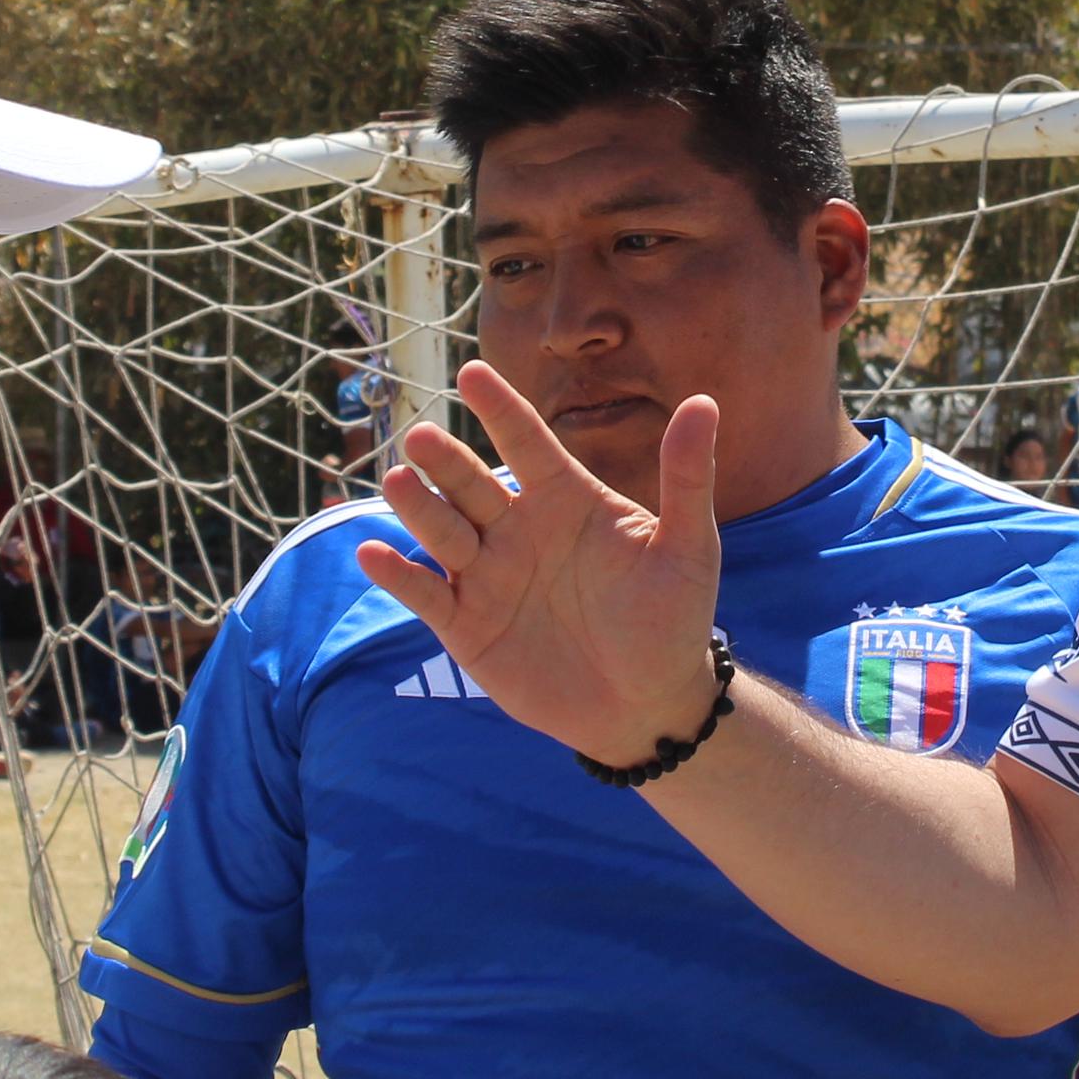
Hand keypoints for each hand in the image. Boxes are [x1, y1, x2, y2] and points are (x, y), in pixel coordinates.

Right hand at [361, 360, 726, 767]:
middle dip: (446, 461)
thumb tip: (706, 402)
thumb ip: (687, 477)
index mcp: (565, 500)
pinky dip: (397, 577)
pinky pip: (427, 595)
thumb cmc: (672, 620)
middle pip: (472, 484)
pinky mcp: (467, 626)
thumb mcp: (688, 548)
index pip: (527, 443)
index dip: (500, 409)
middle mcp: (518, 529)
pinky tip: (373, 554)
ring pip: (444, 532)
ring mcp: (488, 576)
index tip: (472, 373)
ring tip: (399, 480)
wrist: (648, 705)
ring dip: (419, 508)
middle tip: (422, 437)